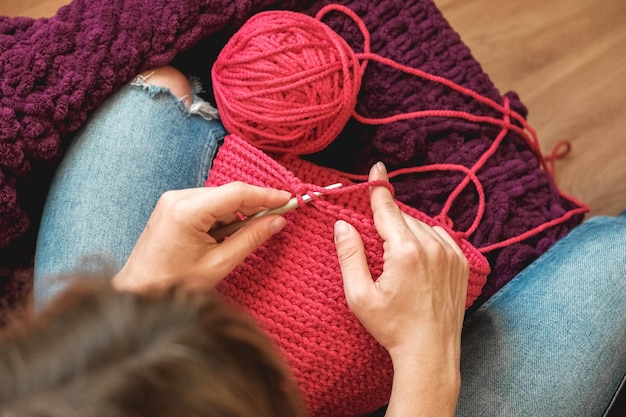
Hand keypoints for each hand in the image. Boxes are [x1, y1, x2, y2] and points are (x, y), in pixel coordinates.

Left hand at [113, 183, 290, 292]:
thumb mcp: (220, 263)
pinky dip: (222, 217)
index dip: (266, 195)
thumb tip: (277, 221)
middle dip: (254, 205)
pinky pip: (207, 204)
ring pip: (219, 199)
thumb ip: (251, 238)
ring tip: (244, 237)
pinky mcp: (172, 206)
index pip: (237, 193)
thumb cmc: (175, 283)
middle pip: (229, 193)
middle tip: (279, 217)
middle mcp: (178, 197)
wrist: (139, 291)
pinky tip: (225, 236)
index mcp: (188, 211)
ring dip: (237, 213)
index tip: (288, 199)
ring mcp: (173, 200)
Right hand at [333, 162, 467, 415]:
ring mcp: (450, 254)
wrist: (430, 351)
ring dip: (407, 231)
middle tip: (376, 238)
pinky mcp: (461, 263)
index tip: (377, 167)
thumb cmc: (392, 326)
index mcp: (404, 251)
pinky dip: (427, 238)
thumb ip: (350, 255)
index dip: (378, 187)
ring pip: (422, 225)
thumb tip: (343, 224)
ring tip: (396, 258)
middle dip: (388, 219)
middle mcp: (431, 246)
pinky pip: (441, 236)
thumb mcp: (359, 295)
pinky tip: (417, 256)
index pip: (387, 208)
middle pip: (403, 217)